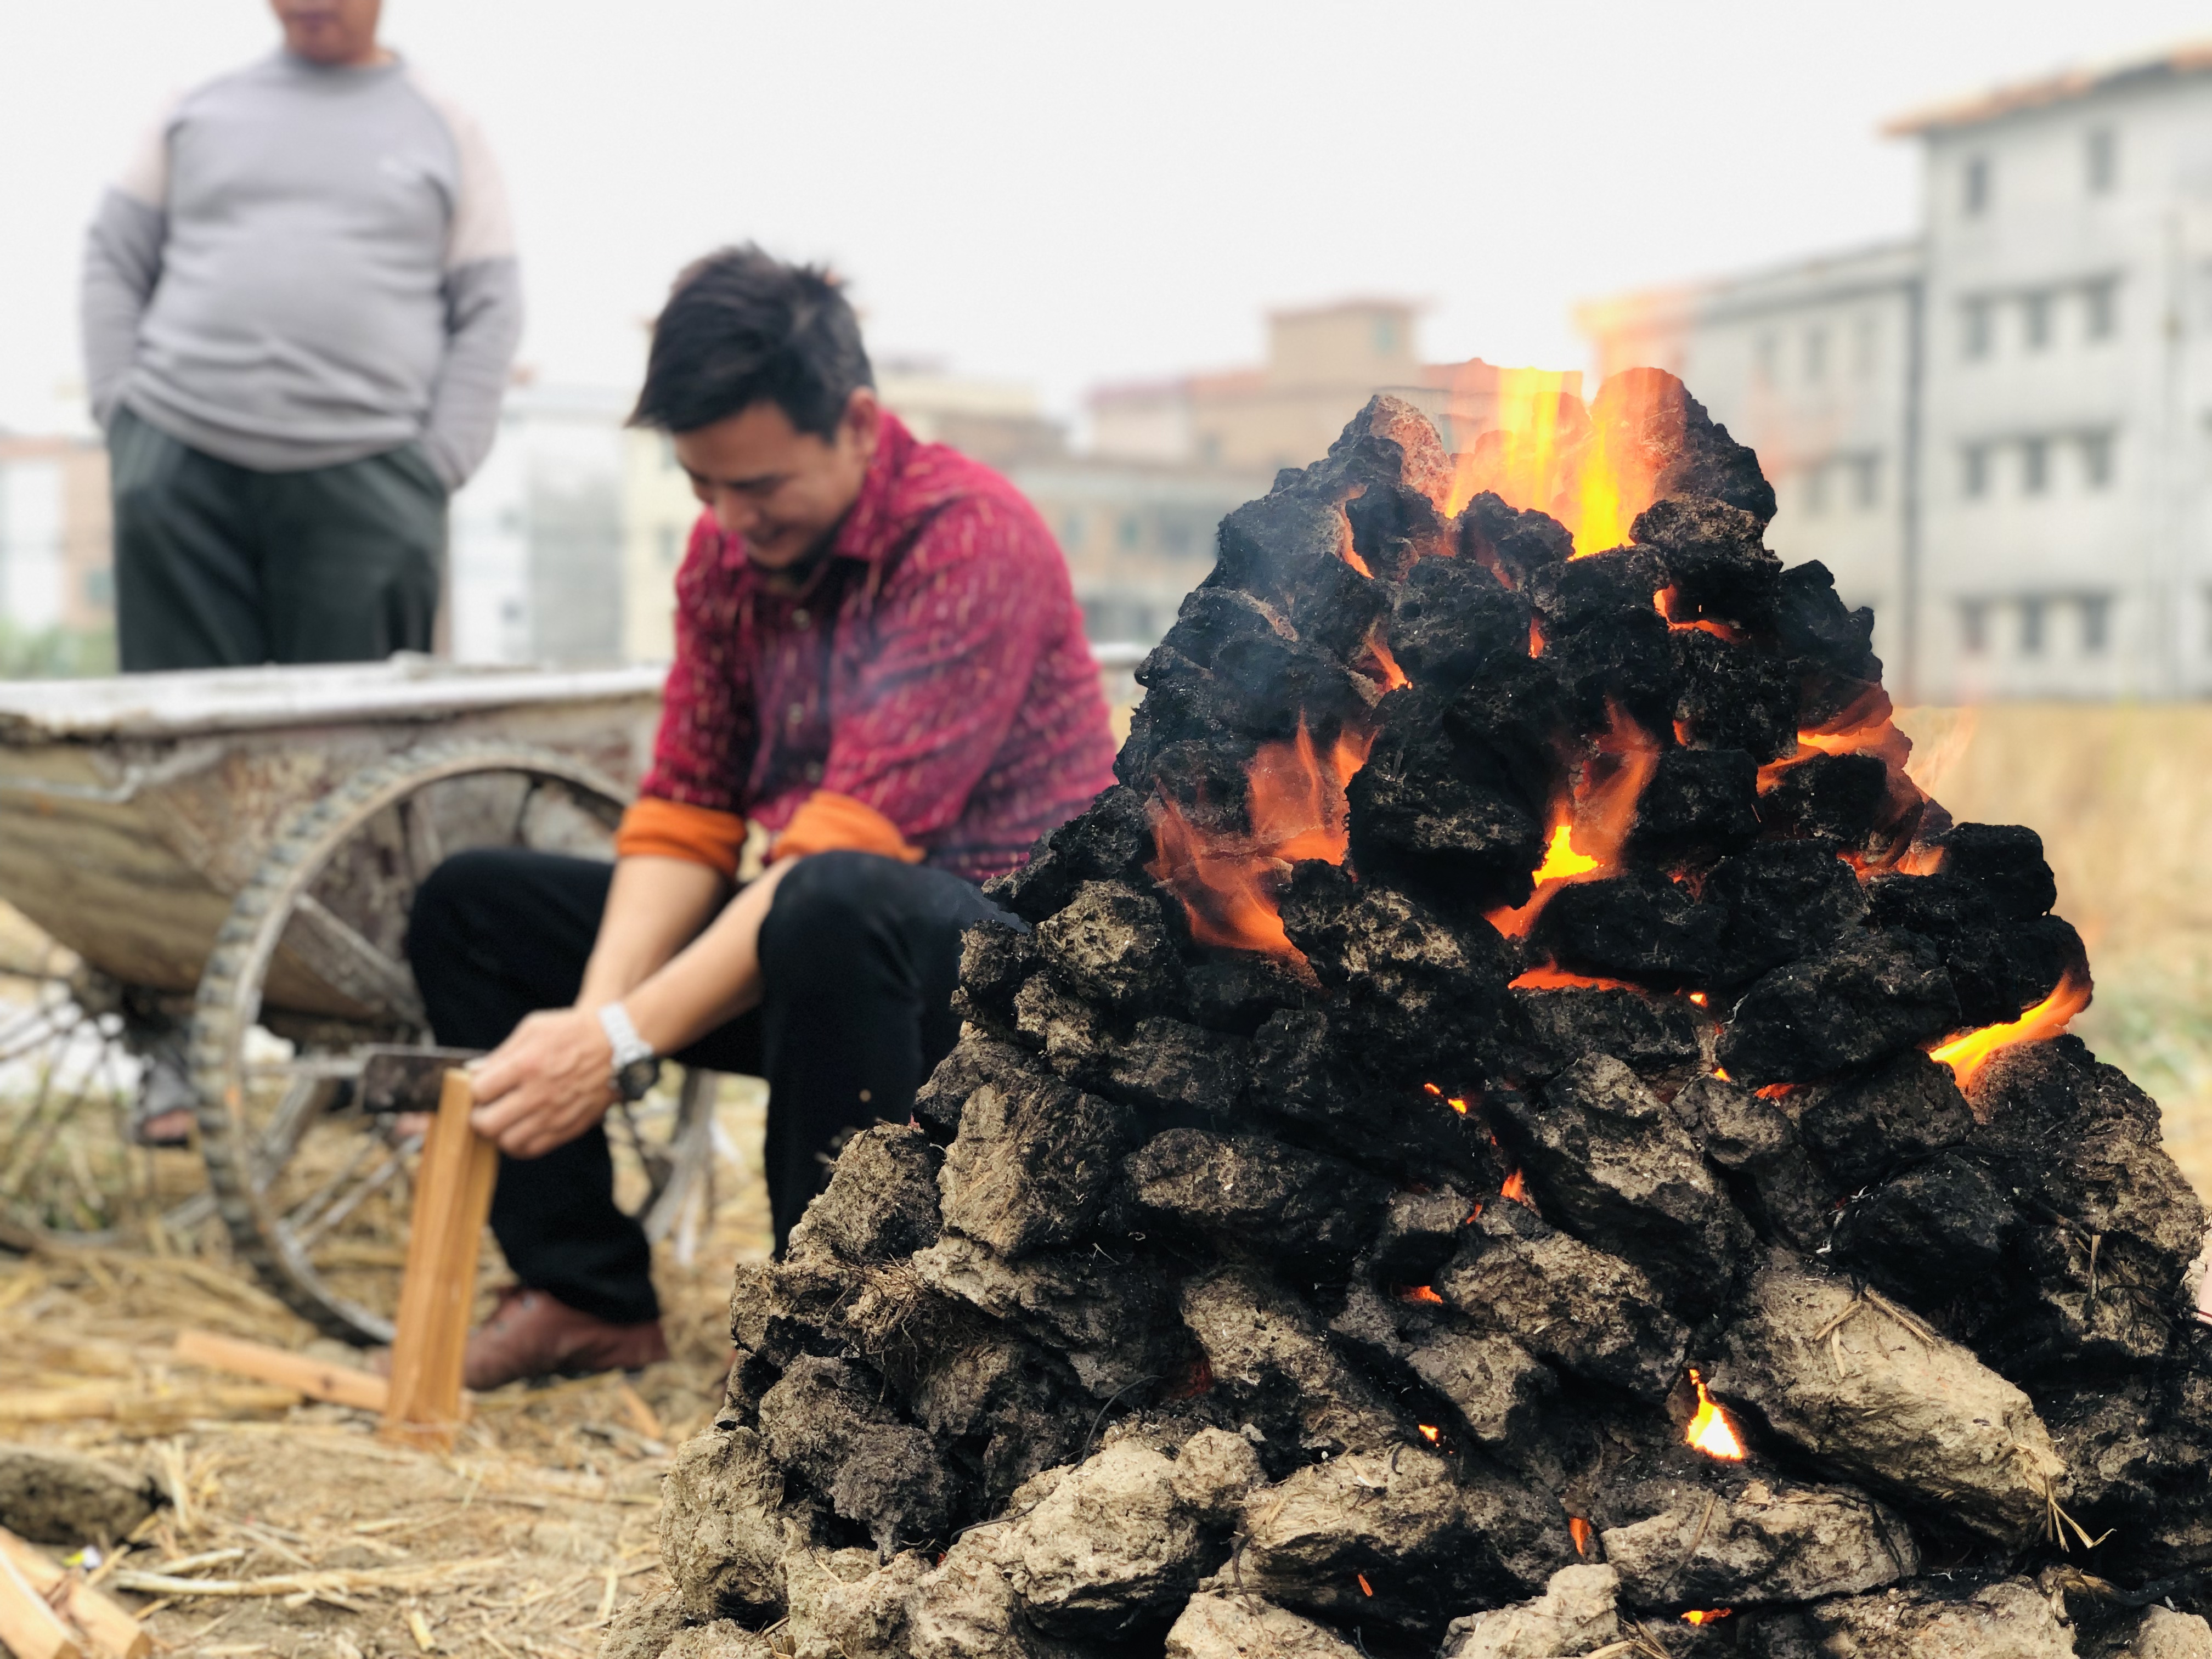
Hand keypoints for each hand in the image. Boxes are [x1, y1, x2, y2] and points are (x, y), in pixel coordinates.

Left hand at [469, 1007, 616, 1158]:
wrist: (618, 1044)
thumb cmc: (573, 1031)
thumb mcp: (534, 1028)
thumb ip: (501, 1053)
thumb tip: (473, 1073)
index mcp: (526, 1064)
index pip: (478, 1092)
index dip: (473, 1090)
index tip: (480, 1086)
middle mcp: (538, 1094)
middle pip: (486, 1123)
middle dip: (478, 1116)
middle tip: (484, 1108)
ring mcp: (555, 1114)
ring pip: (507, 1142)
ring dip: (498, 1133)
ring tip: (502, 1120)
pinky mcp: (569, 1127)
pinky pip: (532, 1149)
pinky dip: (518, 1144)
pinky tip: (519, 1130)